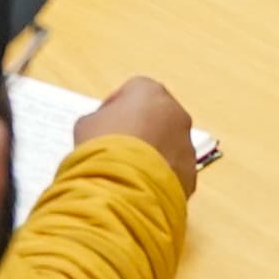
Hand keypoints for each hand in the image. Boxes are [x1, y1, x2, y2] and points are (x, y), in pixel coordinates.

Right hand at [70, 75, 199, 192]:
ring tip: (128, 171)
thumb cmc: (101, 147)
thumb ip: (100, 120)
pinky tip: (140, 186)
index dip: (116, 108)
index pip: (133, 91)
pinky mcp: (191, 172)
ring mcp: (186, 143)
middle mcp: (175, 112)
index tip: (104, 124)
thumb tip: (104, 128)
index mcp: (149, 91)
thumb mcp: (87, 125)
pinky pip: (174, 169)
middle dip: (140, 128)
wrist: (124, 187)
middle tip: (118, 148)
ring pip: (169, 144)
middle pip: (157, 116)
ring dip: (153, 152)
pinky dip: (161, 175)